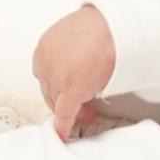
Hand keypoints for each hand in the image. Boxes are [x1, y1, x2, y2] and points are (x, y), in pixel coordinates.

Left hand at [33, 4, 116, 139]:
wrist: (114, 27)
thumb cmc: (102, 26)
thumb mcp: (77, 35)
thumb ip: (70, 51)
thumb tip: (79, 62)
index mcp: (45, 47)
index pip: (45, 74)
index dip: (56, 85)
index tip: (63, 91)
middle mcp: (45, 63)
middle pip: (49, 90)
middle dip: (62, 99)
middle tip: (77, 105)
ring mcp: (56, 78)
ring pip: (58, 102)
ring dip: (71, 110)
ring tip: (85, 114)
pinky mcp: (70, 91)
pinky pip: (64, 113)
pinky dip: (64, 126)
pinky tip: (65, 133)